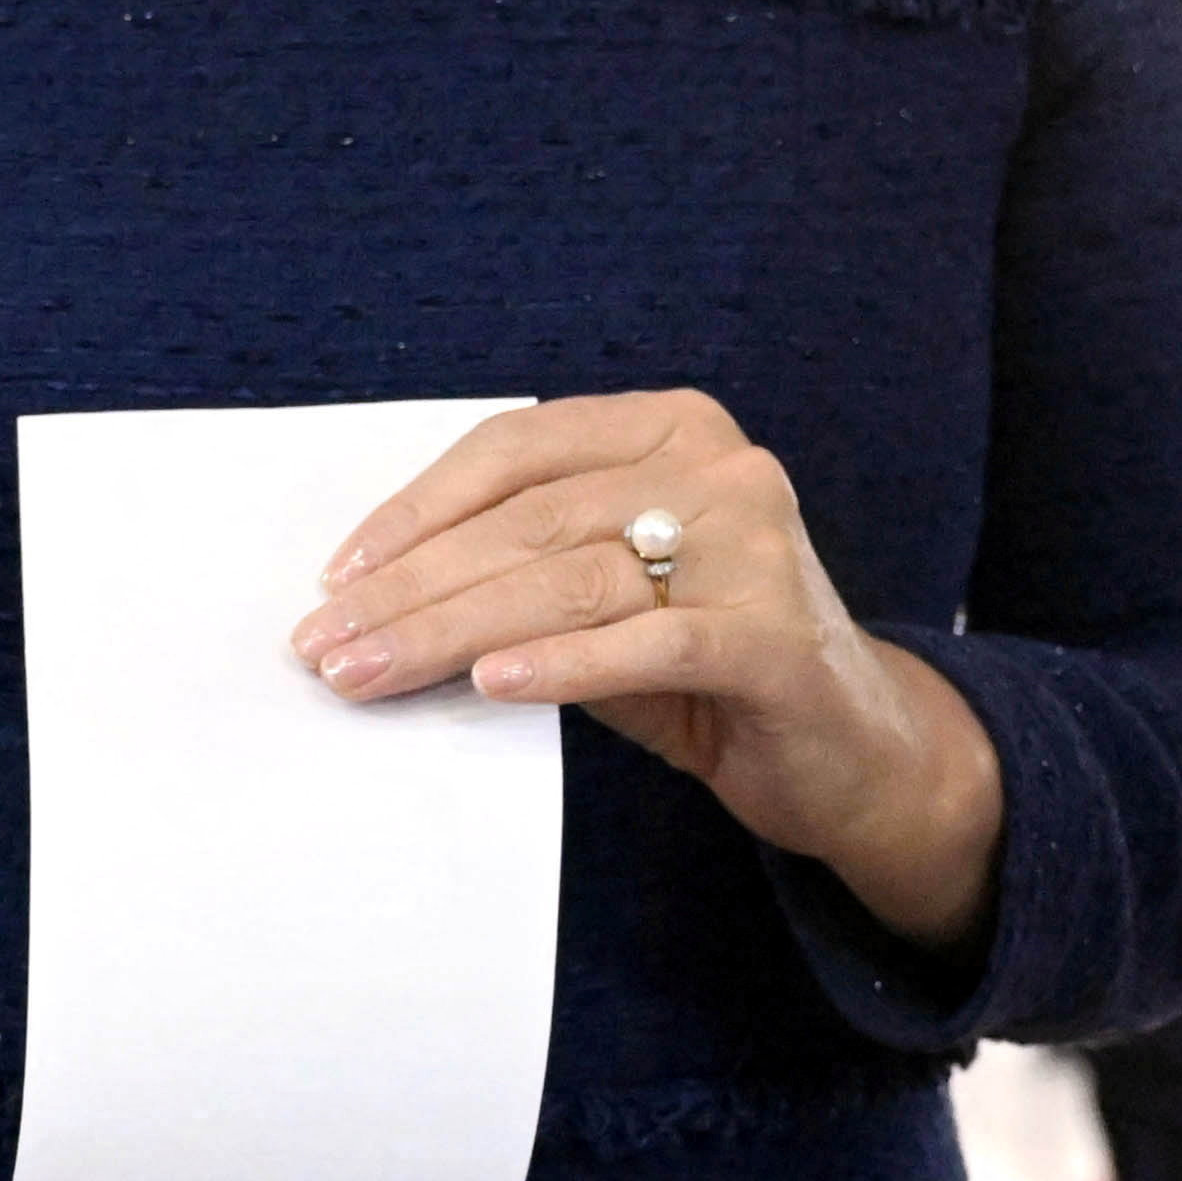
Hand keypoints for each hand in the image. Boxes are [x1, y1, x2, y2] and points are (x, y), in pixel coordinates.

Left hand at [299, 392, 1005, 952]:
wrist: (856, 751)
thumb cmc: (711, 667)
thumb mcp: (615, 601)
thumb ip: (526, 577)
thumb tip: (374, 605)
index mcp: (674, 429)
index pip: (518, 449)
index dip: (417, 509)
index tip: (337, 574)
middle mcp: (722, 468)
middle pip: (533, 519)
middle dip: (412, 586)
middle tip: (325, 644)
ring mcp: (756, 547)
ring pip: (573, 579)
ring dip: (451, 631)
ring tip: (370, 674)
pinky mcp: (775, 638)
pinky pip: (647, 645)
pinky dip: (561, 665)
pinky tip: (489, 684)